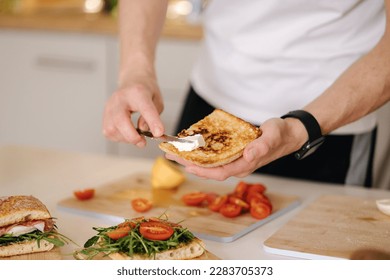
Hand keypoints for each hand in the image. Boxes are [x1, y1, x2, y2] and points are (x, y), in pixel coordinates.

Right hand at [102, 70, 163, 146]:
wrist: (132, 80)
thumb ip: (154, 116)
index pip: (145, 108)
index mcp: (138, 92)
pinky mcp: (104, 115)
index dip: (153, 122)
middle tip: (143, 142)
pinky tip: (127, 133)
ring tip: (137, 136)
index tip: (159, 133)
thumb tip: (144, 130)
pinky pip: (108, 132)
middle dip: (132, 136)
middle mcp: (120, 98)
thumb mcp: (157, 100)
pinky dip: (119, 137)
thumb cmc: (146, 91)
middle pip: (121, 121)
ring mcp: (109, 106)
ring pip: (112, 129)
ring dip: (126, 138)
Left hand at [165, 117, 307, 179]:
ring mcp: (235, 160)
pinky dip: (201, 153)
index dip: (201, 170)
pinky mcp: (233, 154)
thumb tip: (249, 156)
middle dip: (189, 163)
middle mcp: (238, 165)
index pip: (219, 172)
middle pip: (209, 169)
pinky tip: (192, 148)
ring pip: (209, 164)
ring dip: (192, 159)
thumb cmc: (280, 134)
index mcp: (245, 164)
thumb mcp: (273, 137)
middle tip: (170, 155)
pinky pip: (214, 157)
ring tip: (175, 152)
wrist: (287, 134)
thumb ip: (262, 146)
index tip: (185, 164)